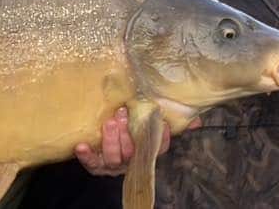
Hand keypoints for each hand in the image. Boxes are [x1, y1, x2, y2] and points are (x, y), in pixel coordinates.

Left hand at [73, 107, 202, 175]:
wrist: (103, 136)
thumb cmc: (131, 126)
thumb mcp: (150, 121)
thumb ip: (174, 120)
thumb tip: (196, 120)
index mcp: (145, 150)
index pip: (159, 147)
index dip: (162, 137)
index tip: (162, 123)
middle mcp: (131, 160)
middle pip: (133, 152)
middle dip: (128, 134)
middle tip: (122, 114)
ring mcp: (113, 164)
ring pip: (114, 158)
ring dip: (112, 140)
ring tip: (109, 122)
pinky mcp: (96, 164)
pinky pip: (91, 164)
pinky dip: (87, 156)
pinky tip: (81, 146)